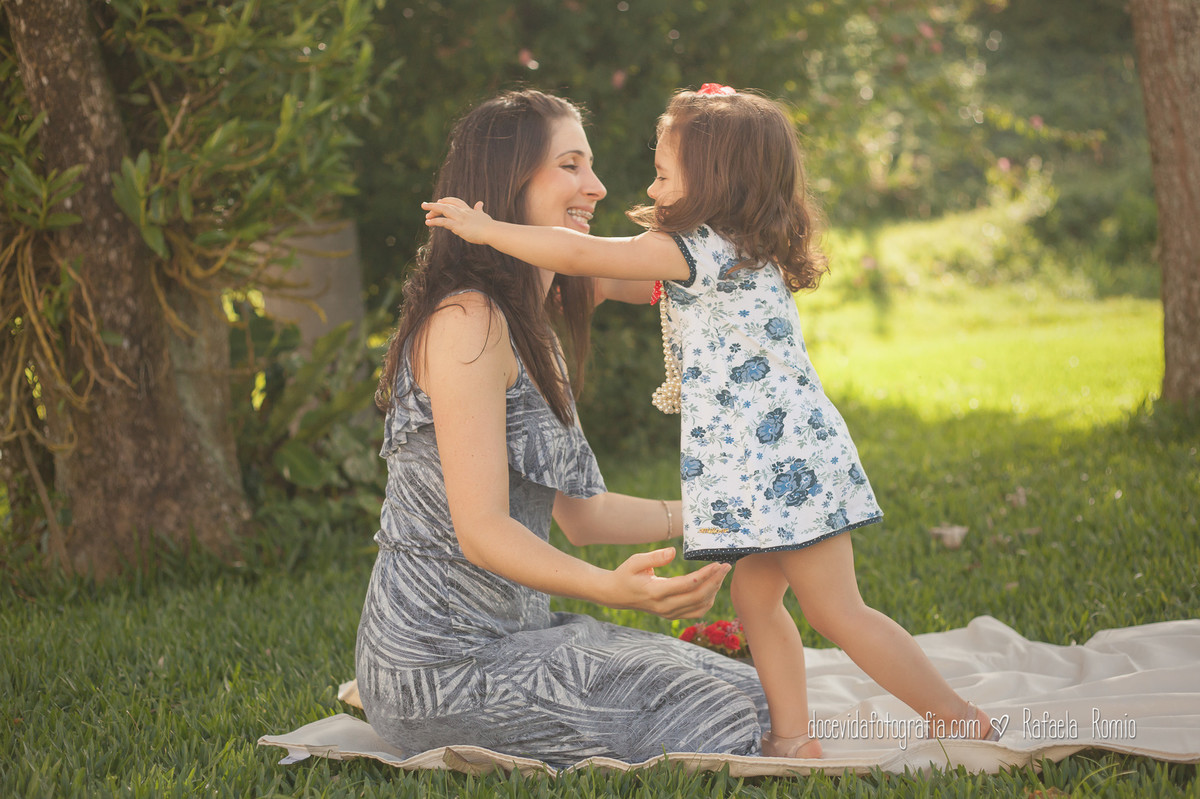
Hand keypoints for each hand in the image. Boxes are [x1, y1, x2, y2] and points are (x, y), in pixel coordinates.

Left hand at [422, 197, 494, 243]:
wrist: (493, 231)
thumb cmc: (490, 226)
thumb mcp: (483, 215)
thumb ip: (479, 209)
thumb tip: (480, 203)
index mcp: (468, 210)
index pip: (455, 201)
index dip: (447, 200)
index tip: (439, 201)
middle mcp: (463, 212)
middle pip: (447, 205)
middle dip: (435, 205)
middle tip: (425, 206)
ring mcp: (460, 219)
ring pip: (443, 210)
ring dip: (432, 210)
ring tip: (424, 212)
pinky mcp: (458, 226)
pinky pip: (444, 222)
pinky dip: (435, 221)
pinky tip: (428, 223)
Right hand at [609, 547, 730, 618]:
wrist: (617, 595)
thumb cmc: (626, 574)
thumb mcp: (634, 561)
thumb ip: (654, 557)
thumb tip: (672, 552)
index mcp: (656, 592)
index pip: (687, 585)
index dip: (705, 574)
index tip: (717, 563)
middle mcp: (665, 606)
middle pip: (698, 597)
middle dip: (716, 581)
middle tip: (726, 566)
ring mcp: (669, 613)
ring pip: (700, 606)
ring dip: (714, 590)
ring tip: (721, 573)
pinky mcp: (673, 615)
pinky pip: (696, 612)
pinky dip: (708, 600)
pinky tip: (712, 586)